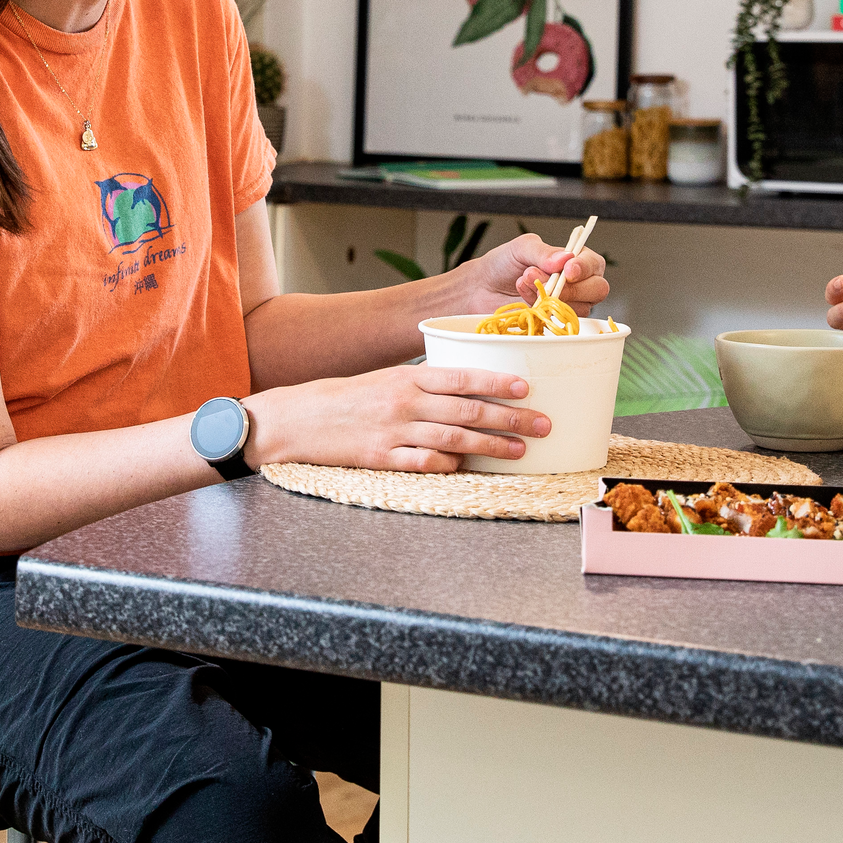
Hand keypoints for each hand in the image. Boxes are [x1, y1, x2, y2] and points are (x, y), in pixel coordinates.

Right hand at [249, 363, 550, 472]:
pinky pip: (423, 463)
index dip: (497, 382)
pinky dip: (447, 464)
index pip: (461, 377)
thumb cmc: (349, 398)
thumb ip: (425, 383)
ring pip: (453, 438)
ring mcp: (394, 432)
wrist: (300, 418)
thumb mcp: (387, 379)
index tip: (527, 388)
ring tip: (520, 450)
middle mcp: (404, 402)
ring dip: (490, 445)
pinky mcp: (381, 458)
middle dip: (510, 419)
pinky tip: (467, 466)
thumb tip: (469, 387)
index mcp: (407, 378)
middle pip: (467, 410)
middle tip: (542, 424)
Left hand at [458, 232, 608, 318]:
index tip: (568, 270)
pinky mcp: (554, 323)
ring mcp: (567, 306)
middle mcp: (578, 285)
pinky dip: (540, 310)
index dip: (585, 268)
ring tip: (523, 282)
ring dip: (549, 295)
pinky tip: (524, 299)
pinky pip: (558, 321)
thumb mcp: (522, 248)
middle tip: (543, 280)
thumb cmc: (505, 264)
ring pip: (577, 308)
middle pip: (597, 290)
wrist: (482, 287)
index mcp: (576, 261)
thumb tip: (565, 258)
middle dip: (570, 287)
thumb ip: (543, 252)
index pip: (594, 265)